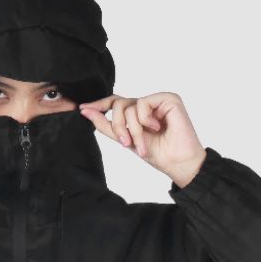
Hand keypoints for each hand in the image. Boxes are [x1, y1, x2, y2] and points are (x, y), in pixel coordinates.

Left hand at [78, 92, 207, 187]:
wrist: (178, 163)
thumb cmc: (158, 154)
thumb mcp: (126, 140)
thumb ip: (106, 126)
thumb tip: (86, 111)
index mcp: (138, 113)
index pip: (115, 103)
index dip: (99, 104)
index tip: (83, 109)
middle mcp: (147, 104)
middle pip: (118, 104)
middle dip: (117, 125)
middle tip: (125, 144)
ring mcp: (157, 100)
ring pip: (129, 106)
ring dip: (133, 130)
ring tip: (143, 145)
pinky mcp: (168, 98)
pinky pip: (142, 103)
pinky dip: (144, 120)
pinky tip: (157, 128)